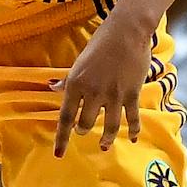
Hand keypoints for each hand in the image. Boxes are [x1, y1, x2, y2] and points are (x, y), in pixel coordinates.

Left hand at [51, 4, 156, 155]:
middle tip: (84, 131)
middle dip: (84, 130)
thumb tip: (52, 87)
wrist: (127, 32)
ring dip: (107, 138)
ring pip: (110, 126)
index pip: (65, 117)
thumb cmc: (100, 43)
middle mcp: (93, 93)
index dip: (61, 138)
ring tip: (104, 145)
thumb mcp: (79, 61)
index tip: (58, 154)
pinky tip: (134, 138)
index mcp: (76, 84)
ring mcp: (114, 95)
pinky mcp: (132, 93)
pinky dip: (134, 129)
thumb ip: (68, 80)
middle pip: (86, 124)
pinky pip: (132, 117)